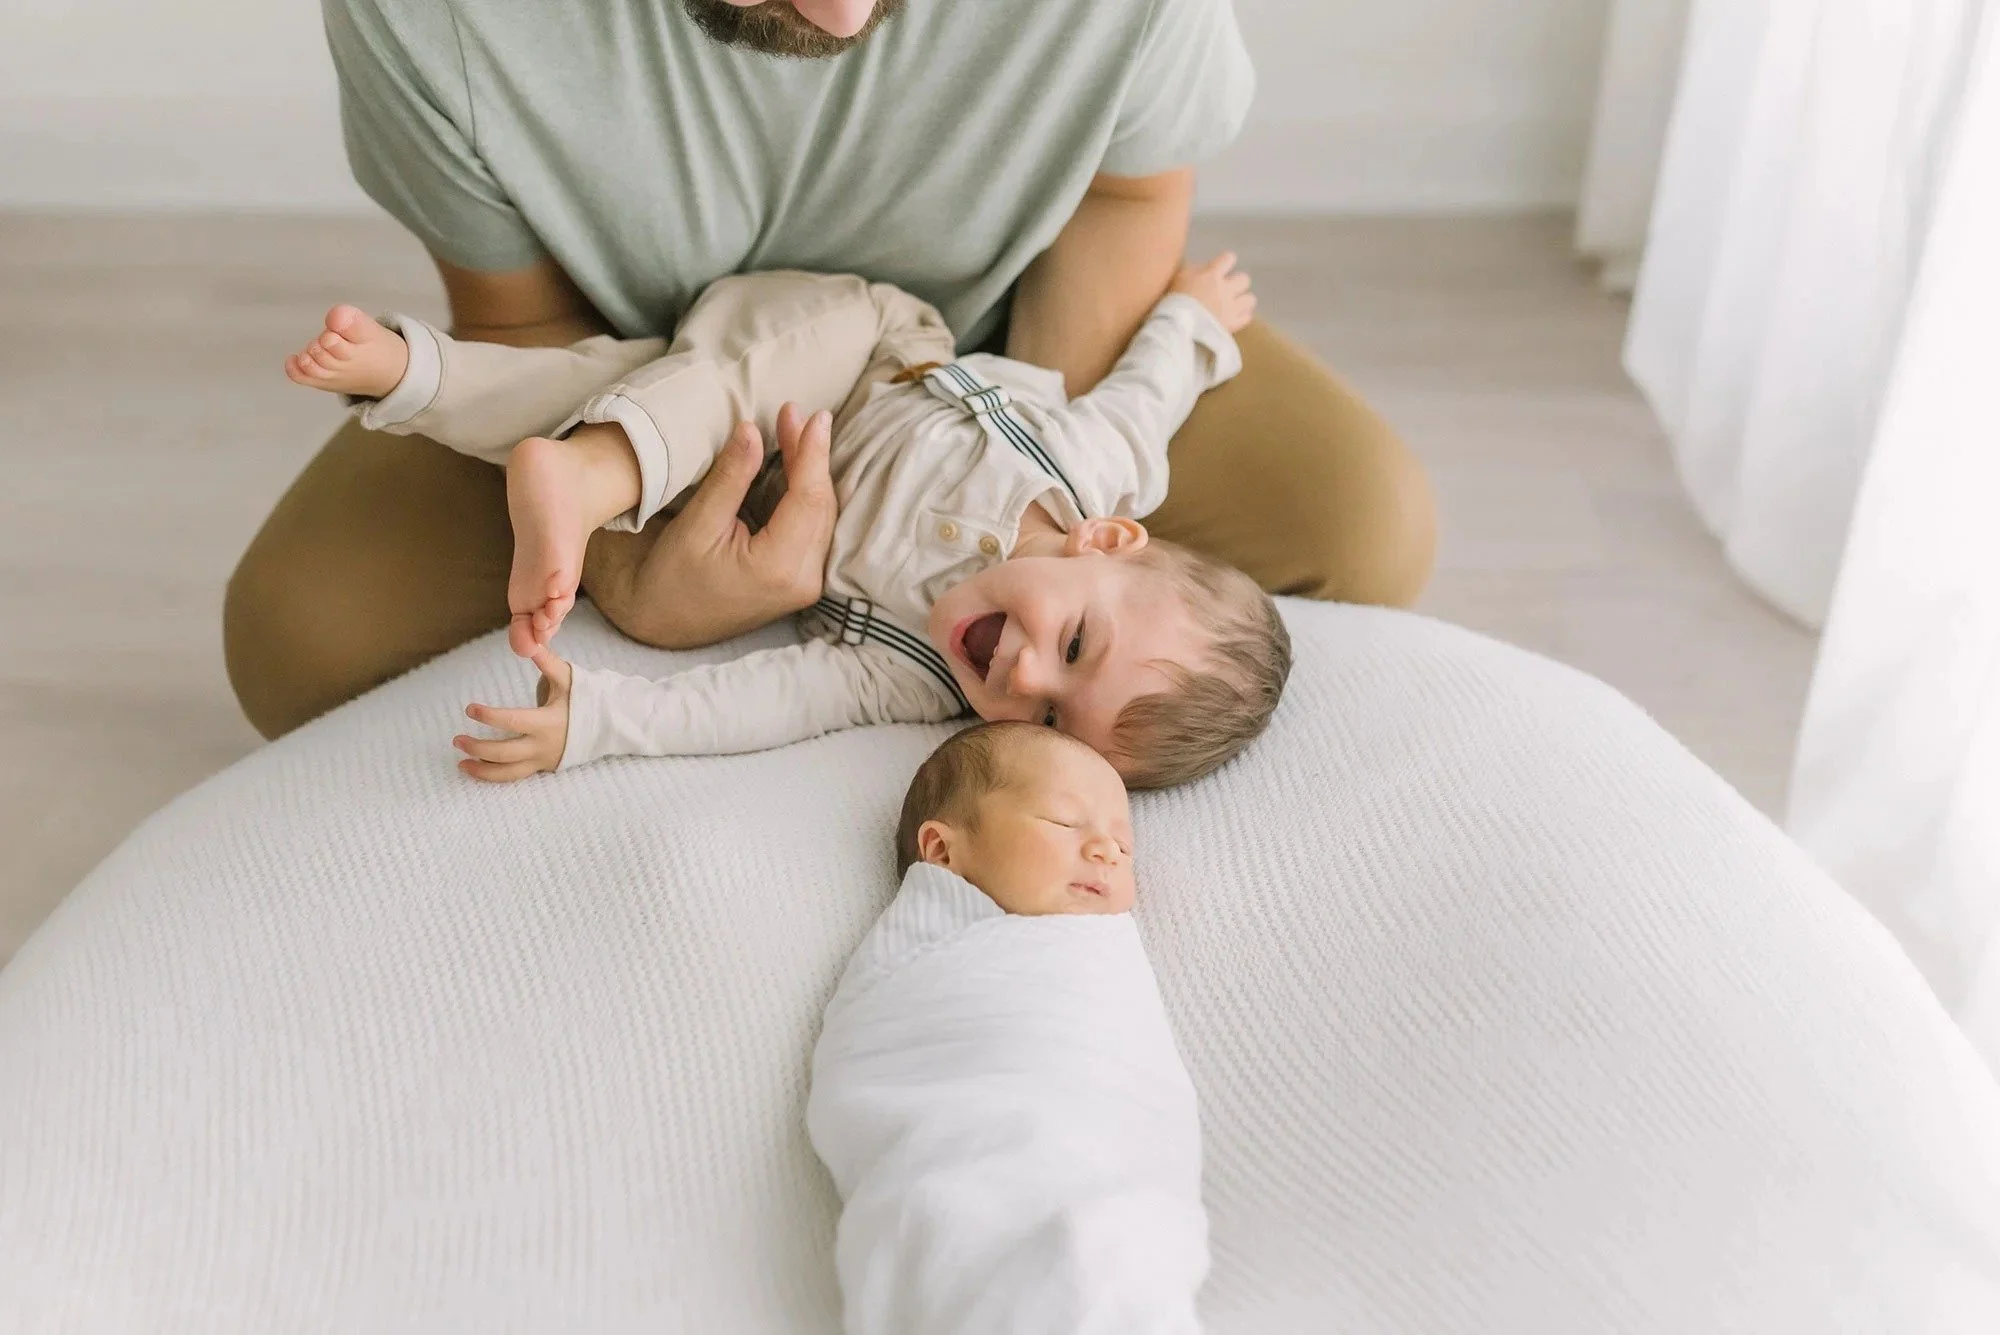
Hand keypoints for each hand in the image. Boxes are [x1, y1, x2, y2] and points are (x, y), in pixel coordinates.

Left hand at [456, 645, 572, 781]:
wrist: (605, 725)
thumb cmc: (583, 697)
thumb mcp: (567, 677)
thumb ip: (546, 661)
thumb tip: (530, 641)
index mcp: (548, 722)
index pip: (512, 722)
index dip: (489, 716)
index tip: (470, 709)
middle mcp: (543, 745)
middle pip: (504, 753)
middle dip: (477, 747)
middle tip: (457, 739)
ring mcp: (543, 759)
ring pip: (508, 772)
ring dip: (481, 769)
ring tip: (460, 763)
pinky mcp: (542, 767)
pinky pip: (514, 777)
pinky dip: (493, 776)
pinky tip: (474, 769)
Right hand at [580, 402, 835, 649]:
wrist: (664, 622)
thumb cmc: (672, 577)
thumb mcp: (697, 524)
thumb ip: (731, 477)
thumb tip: (753, 430)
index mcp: (778, 567)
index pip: (809, 500)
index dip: (813, 453)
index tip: (814, 416)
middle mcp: (803, 580)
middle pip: (821, 506)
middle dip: (811, 456)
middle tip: (795, 414)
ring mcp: (806, 585)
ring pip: (822, 517)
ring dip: (811, 472)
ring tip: (795, 430)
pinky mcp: (801, 581)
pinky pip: (815, 529)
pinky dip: (807, 495)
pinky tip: (797, 464)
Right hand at [1170, 252, 1255, 332]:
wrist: (1177, 326)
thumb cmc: (1173, 299)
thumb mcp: (1178, 277)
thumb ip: (1193, 270)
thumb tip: (1202, 267)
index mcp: (1212, 274)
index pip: (1229, 258)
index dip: (1225, 262)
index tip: (1220, 268)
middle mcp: (1226, 289)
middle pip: (1244, 279)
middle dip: (1237, 283)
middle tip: (1226, 290)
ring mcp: (1231, 308)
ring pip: (1250, 299)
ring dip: (1243, 301)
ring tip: (1233, 305)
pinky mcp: (1233, 325)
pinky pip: (1247, 318)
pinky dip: (1241, 317)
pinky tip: (1233, 319)